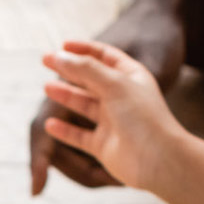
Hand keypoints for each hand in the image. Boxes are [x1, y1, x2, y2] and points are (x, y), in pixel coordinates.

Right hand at [28, 3, 185, 194]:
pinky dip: (65, 131)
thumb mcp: (114, 83)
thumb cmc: (143, 117)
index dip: (84, 48)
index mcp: (131, 77)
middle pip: (91, 79)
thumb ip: (84, 69)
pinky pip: (79, 136)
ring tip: (47, 88)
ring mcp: (113, 122)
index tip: (63, 44)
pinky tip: (50, 124)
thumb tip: (58, 56)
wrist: (158, 159)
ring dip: (66, 96)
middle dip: (69, 70)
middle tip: (45, 61)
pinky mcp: (104, 145)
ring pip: (84, 105)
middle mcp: (122, 98)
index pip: (105, 56)